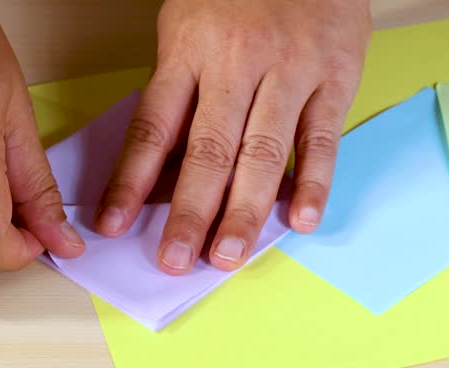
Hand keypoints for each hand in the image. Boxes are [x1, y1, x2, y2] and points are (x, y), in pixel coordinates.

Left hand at [95, 0, 370, 273]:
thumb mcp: (189, 24)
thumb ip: (181, 90)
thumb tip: (164, 170)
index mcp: (190, 50)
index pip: (153, 127)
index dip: (131, 181)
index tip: (112, 225)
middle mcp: (238, 63)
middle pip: (208, 150)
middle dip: (189, 213)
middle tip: (174, 260)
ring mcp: (291, 71)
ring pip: (262, 153)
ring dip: (244, 212)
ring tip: (227, 256)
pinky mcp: (335, 78)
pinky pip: (321, 139)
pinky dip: (313, 184)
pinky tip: (300, 220)